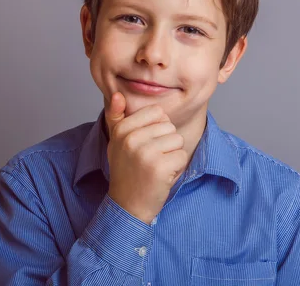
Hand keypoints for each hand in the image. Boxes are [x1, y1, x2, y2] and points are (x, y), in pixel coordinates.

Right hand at [105, 92, 189, 223]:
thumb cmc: (126, 171)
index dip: (157, 129)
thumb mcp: (116, 142)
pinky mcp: (159, 167)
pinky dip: (177, 168)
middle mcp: (131, 138)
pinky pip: (182, 155)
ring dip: (172, 155)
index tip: (144, 145)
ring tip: (156, 167)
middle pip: (169, 126)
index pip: (157, 112)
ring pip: (177, 140)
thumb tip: (117, 94)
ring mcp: (145, 152)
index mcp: (121, 129)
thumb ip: (116, 117)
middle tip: (150, 160)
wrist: (127, 206)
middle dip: (165, 144)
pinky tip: (162, 176)